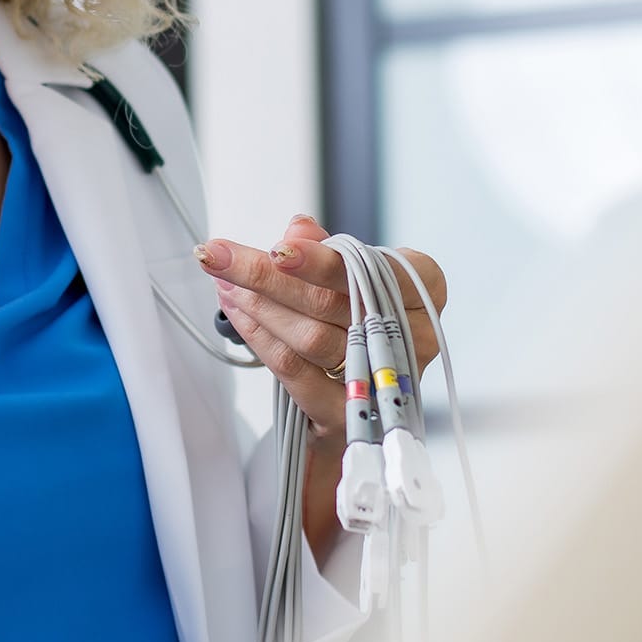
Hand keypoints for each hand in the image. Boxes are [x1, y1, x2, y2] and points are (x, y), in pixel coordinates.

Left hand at [193, 216, 447, 435]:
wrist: (363, 395)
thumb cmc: (359, 319)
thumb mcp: (351, 275)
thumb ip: (327, 249)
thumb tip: (298, 228)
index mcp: (425, 288)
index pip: (371, 268)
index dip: (321, 260)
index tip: (276, 247)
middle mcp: (415, 336)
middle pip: (330, 302)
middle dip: (266, 276)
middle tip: (217, 255)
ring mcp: (383, 379)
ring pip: (309, 336)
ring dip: (257, 305)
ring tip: (223, 280)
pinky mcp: (348, 412)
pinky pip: (294, 369)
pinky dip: (258, 335)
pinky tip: (236, 310)